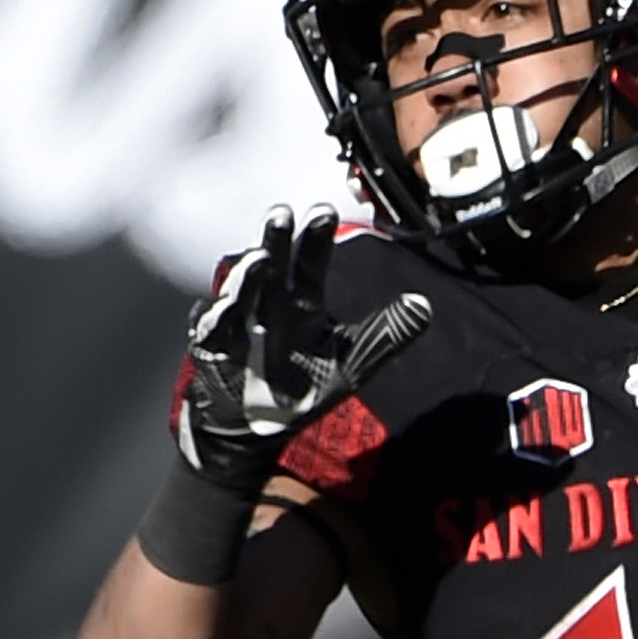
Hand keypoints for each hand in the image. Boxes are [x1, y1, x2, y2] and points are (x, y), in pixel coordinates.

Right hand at [177, 204, 429, 490]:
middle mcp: (269, 306)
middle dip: (276, 240)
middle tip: (282, 213)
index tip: (323, 210)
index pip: (309, 262)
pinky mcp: (216, 351)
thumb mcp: (352, 364)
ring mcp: (240, 325)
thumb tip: (424, 306)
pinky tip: (222, 307)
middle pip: (271, 266)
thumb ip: (386, 335)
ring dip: (248, 276)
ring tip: (261, 260)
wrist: (263, 428)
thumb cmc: (304, 388)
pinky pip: (212, 331)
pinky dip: (217, 319)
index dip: (315, 238)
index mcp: (302, 303)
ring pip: (241, 292)